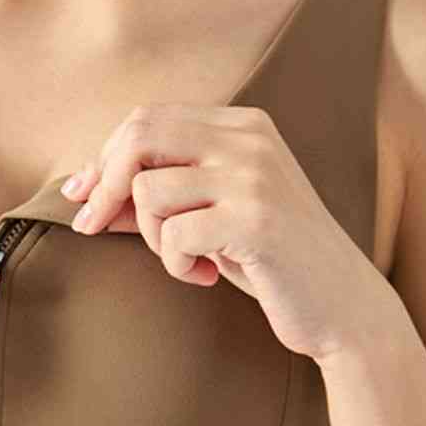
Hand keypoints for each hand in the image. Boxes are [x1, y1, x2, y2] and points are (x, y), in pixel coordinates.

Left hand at [60, 102, 391, 362]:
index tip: (82, 198)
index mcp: (242, 126)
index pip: (147, 119)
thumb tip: (86, 190)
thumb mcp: (212, 218)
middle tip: (96, 228)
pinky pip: (174, 234)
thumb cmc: (272, 262)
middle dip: (105, 186)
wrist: (343, 306)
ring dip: (153, 237)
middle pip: (140, 136)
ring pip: (150, 190)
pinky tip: (207, 276)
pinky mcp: (255, 220)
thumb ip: (159, 196)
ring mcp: (254, 177)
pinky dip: (177, 264)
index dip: (103, 159)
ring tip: (188, 259)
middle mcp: (249, 139)